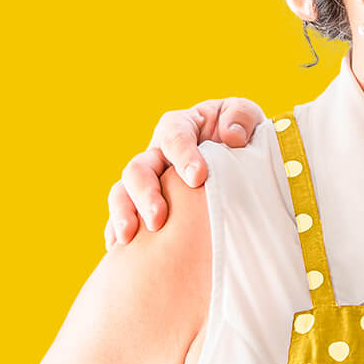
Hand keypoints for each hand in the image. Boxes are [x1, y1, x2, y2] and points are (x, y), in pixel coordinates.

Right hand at [104, 98, 266, 247]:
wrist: (242, 160)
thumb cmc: (242, 135)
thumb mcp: (247, 116)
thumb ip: (242, 115)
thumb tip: (231, 136)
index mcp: (180, 127)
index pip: (174, 136)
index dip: (183, 155)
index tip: (198, 178)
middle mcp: (157, 153)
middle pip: (138, 168)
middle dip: (146, 193)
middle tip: (159, 218)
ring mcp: (149, 180)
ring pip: (122, 192)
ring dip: (123, 213)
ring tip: (130, 237)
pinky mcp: (144, 204)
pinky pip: (122, 216)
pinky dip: (116, 229)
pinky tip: (118, 247)